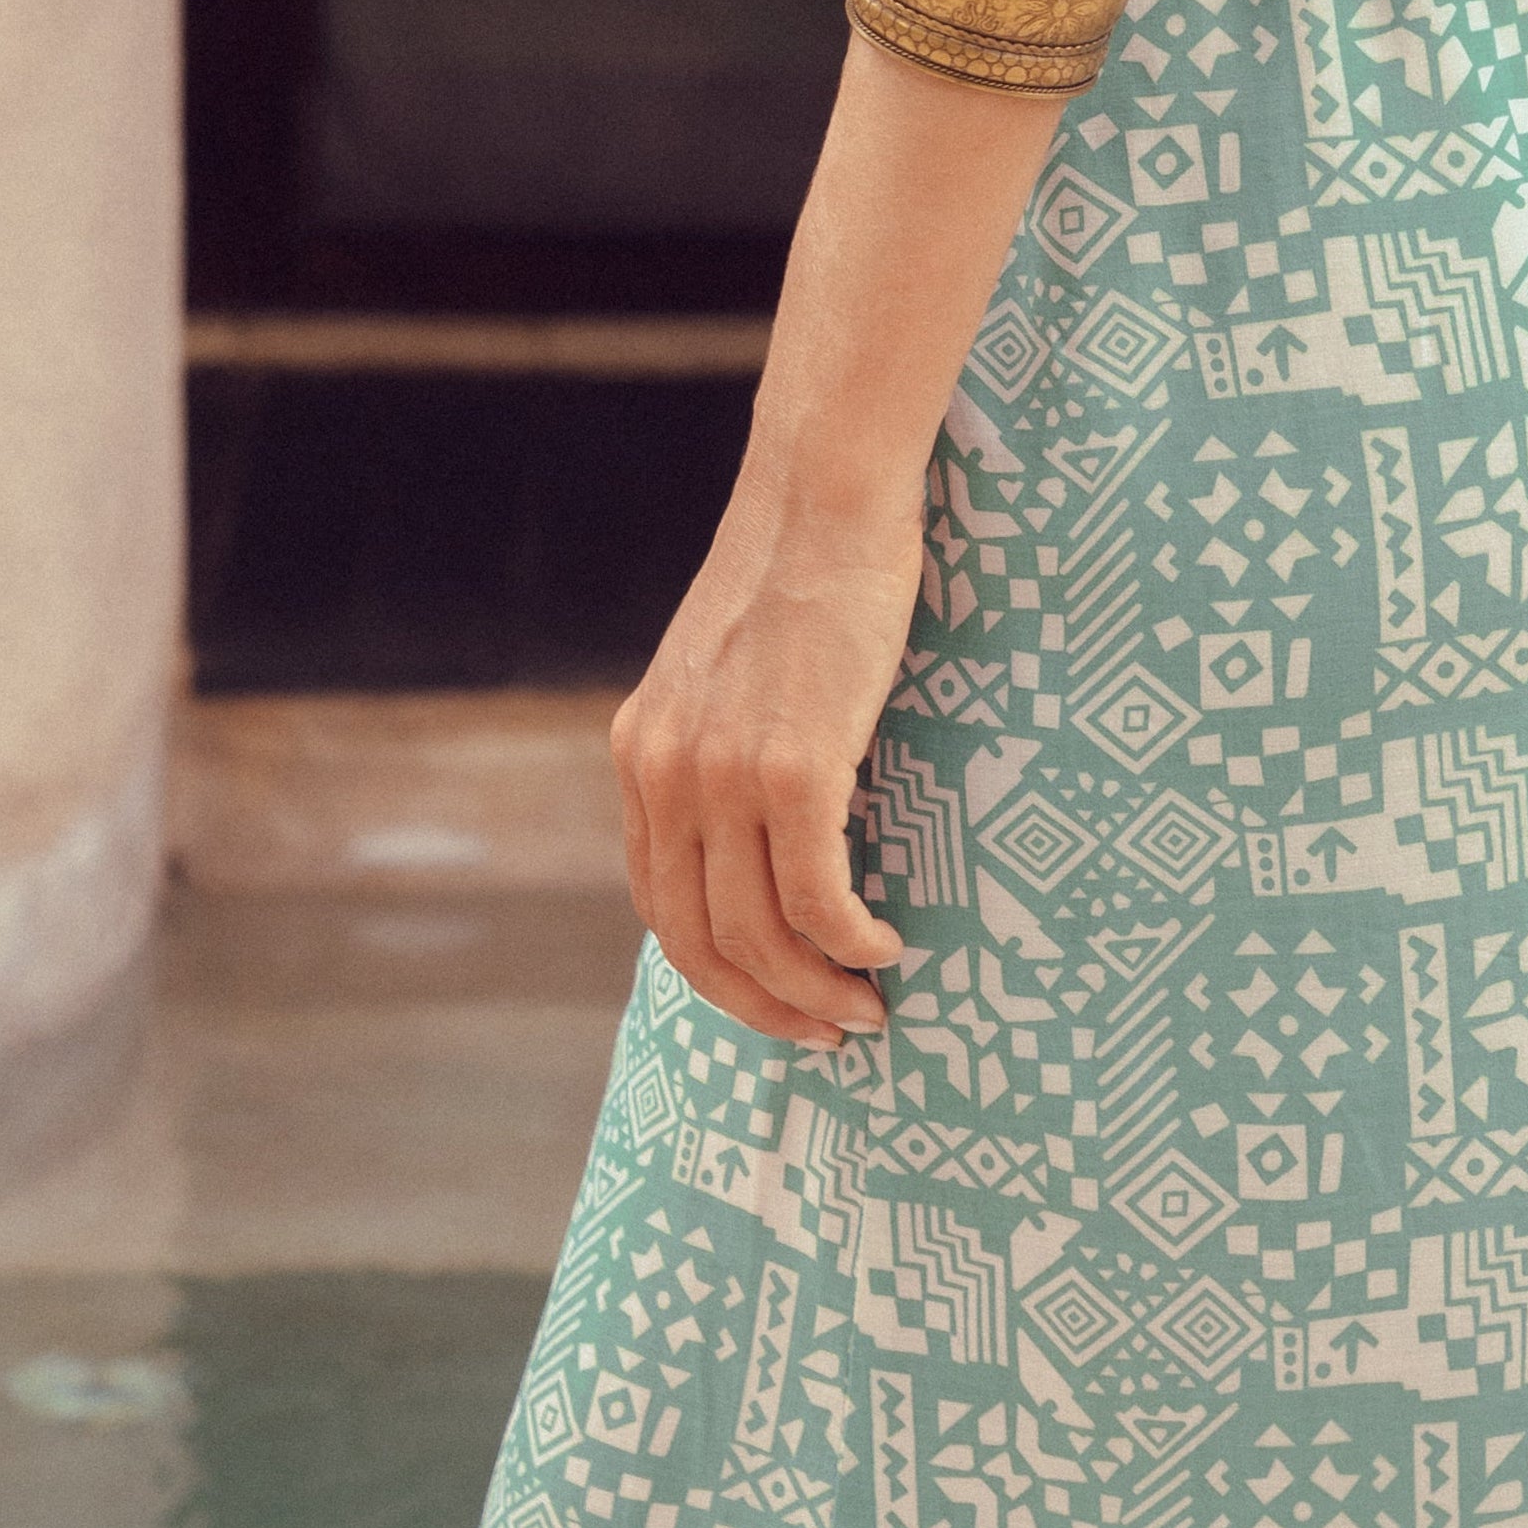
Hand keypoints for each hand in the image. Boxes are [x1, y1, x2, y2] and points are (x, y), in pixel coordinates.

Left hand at [611, 480, 924, 1051]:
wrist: (823, 492)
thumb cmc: (800, 569)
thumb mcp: (728, 667)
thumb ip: (723, 741)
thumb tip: (764, 822)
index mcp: (642, 752)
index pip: (660, 906)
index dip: (718, 974)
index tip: (775, 1000)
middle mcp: (665, 772)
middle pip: (697, 941)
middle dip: (762, 1007)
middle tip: (826, 1034)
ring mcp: (722, 773)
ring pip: (756, 934)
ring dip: (814, 992)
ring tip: (866, 1008)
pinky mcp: (790, 766)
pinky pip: (815, 897)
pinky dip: (850, 943)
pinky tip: (885, 947)